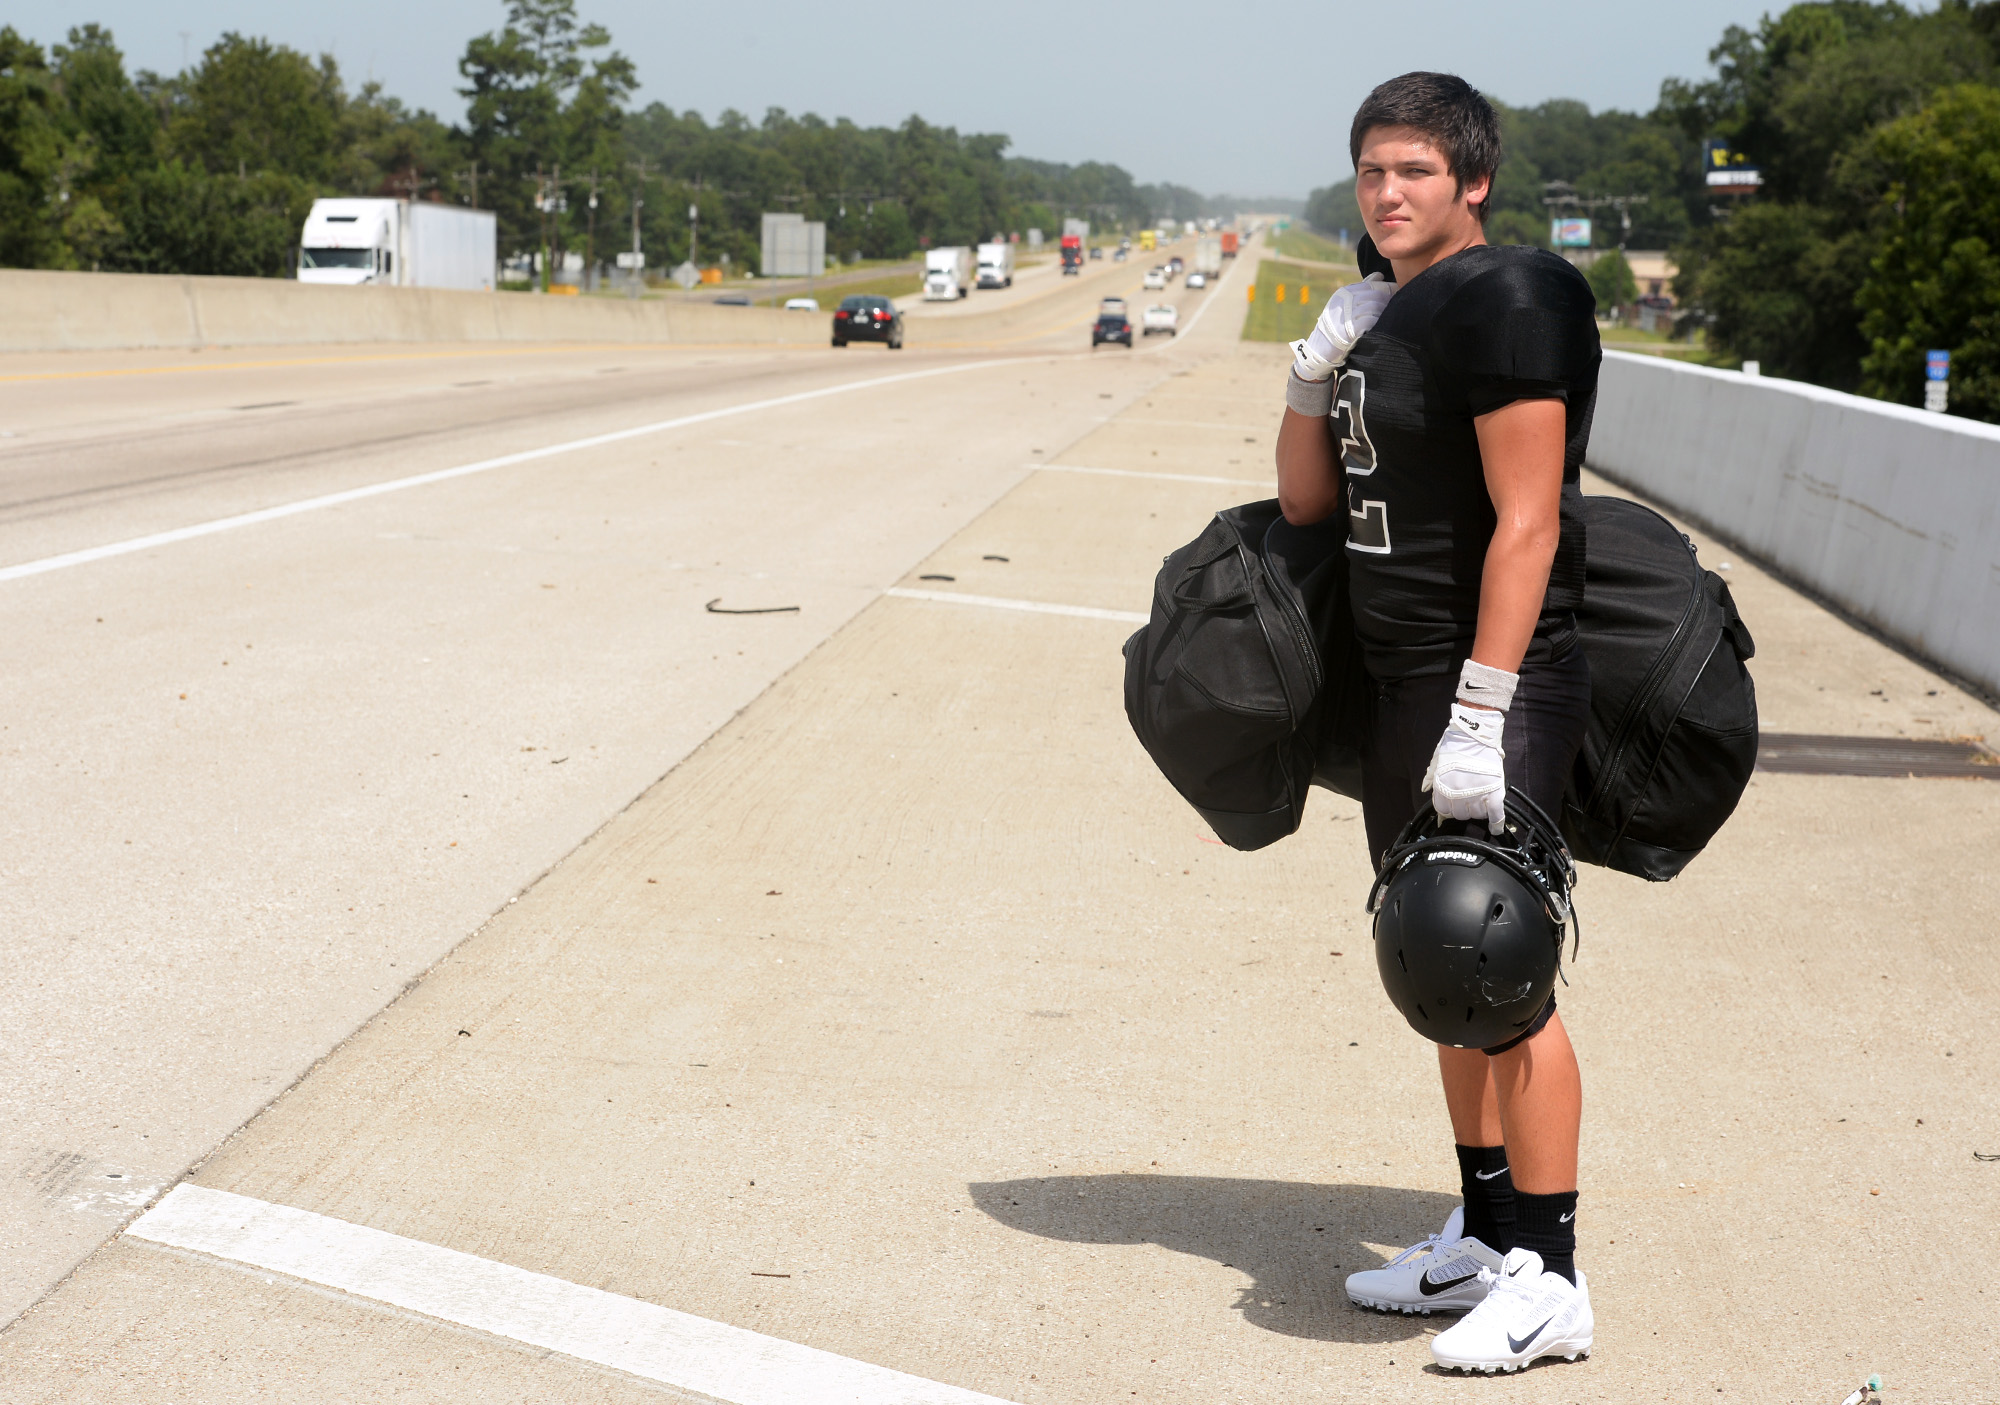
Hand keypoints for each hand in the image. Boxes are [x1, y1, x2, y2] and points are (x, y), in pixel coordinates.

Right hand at [1290, 273, 1396, 381]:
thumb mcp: (1344, 305)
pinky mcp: (1350, 328)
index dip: (1388, 289)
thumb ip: (1362, 290)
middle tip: (1396, 309)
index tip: (1396, 296)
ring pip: (1376, 306)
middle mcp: (1345, 300)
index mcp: (1345, 292)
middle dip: (1389, 301)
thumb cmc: (1337, 327)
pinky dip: (1378, 323)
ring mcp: (1347, 313)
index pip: (1373, 284)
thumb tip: (1380, 275)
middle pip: (1377, 294)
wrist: (1320, 350)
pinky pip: (1372, 320)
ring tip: (1386, 320)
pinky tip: (1378, 328)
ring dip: (1384, 313)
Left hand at [1422, 703, 1506, 831]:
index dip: (1449, 808)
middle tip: (1469, 798)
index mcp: (1441, 786)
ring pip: (1477, 815)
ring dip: (1478, 810)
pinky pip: (1495, 814)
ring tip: (1481, 799)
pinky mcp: (1494, 792)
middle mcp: (1457, 793)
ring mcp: (1476, 794)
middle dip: (1464, 809)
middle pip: (1460, 815)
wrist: (1475, 733)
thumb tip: (1424, 789)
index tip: (1454, 804)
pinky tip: (1496, 828)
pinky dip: (1496, 823)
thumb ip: (1431, 777)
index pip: (1443, 810)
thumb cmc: (1455, 744)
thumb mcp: (1437, 760)